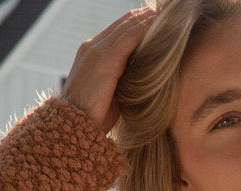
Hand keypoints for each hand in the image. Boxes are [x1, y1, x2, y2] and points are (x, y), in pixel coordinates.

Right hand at [61, 8, 154, 133]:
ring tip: (167, 16)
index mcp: (92, 54)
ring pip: (127, 27)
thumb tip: (142, 82)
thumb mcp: (110, 94)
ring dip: (147, 19)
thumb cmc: (93, 119)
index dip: (137, 25)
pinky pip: (129, 37)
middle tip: (166, 13)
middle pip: (123, 24)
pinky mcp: (105, 59)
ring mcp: (97, 51)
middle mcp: (93, 47)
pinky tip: (159, 26)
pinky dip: (144, 30)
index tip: (157, 22)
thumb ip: (122, 81)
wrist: (74, 128)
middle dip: (144, 17)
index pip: (118, 32)